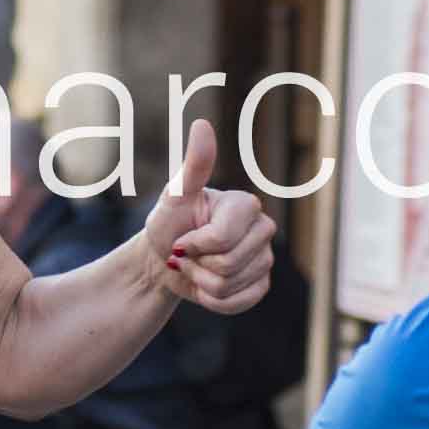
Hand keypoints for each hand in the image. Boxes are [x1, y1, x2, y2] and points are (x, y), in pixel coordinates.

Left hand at [133, 120, 277, 313]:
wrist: (164, 260)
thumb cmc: (168, 224)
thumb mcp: (175, 196)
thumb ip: (194, 165)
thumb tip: (202, 125)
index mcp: (246, 205)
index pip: (222, 239)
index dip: (193, 244)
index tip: (182, 237)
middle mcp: (263, 229)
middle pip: (227, 264)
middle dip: (196, 264)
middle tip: (186, 252)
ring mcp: (265, 259)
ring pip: (228, 286)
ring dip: (200, 282)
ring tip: (195, 266)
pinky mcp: (261, 286)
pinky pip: (236, 304)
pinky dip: (211, 300)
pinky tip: (205, 285)